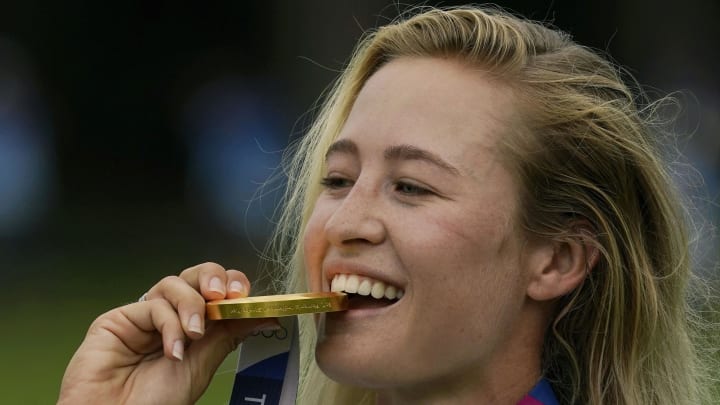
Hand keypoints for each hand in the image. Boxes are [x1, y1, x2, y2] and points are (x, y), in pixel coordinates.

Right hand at [58, 262, 278, 404]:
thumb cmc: (155, 402)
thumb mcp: (202, 366)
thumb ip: (229, 335)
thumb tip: (267, 315)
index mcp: (193, 327)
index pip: (216, 292)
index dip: (232, 286)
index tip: (245, 297)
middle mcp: (170, 317)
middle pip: (195, 276)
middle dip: (213, 278)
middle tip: (222, 296)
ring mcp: (144, 316)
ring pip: (175, 283)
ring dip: (192, 304)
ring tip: (194, 334)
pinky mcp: (119, 318)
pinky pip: (153, 304)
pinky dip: (169, 323)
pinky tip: (172, 350)